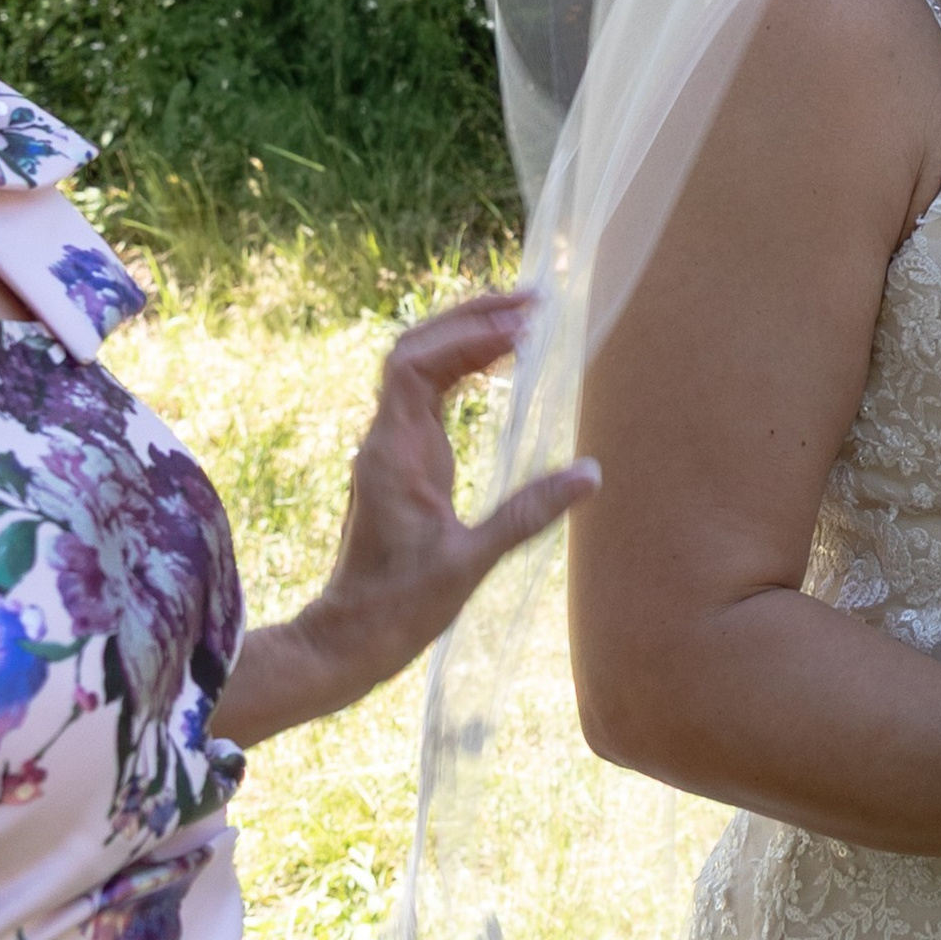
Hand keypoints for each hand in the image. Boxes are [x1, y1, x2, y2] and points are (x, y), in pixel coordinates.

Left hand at [214, 291, 598, 746]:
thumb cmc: (402, 606)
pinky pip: (426, 395)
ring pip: (417, 368)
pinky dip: (460, 370)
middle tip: (531, 302)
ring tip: (521, 323)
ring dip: (464, 338)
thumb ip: (528, 514)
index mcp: (397, 453)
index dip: (467, 334)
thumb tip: (591, 473)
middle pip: (416, 350)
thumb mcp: (472, 562)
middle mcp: (386, 440)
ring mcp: (389, 450)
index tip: (522, 325)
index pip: (418, 364)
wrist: (350, 637)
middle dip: (469, 318)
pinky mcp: (399, 464)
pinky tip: (497, 370)